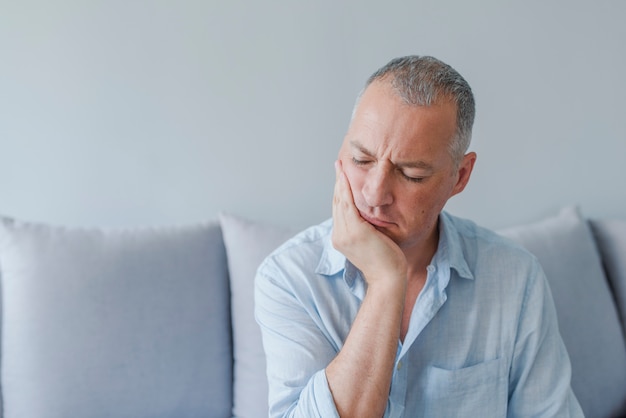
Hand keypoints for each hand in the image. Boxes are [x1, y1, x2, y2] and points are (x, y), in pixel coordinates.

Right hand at [332, 160, 406, 285]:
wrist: (388, 278)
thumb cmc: (386, 263)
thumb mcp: (372, 242)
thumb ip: (366, 229)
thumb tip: (369, 216)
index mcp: (341, 238)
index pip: (339, 210)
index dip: (339, 192)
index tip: (341, 178)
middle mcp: (339, 236)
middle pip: (337, 203)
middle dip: (338, 183)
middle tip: (338, 165)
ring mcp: (345, 234)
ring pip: (340, 201)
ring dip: (340, 181)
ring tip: (340, 166)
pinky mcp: (354, 231)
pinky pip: (347, 204)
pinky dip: (345, 189)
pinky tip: (345, 177)